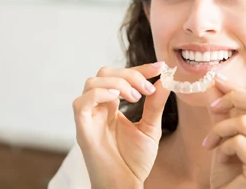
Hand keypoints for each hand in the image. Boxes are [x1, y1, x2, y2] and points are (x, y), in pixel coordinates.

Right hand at [71, 62, 171, 187]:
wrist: (125, 185)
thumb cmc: (134, 161)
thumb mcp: (150, 128)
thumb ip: (155, 105)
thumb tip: (164, 80)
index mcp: (112, 107)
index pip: (120, 77)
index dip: (139, 69)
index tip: (160, 67)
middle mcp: (98, 109)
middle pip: (104, 74)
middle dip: (129, 74)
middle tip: (147, 89)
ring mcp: (89, 118)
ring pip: (92, 82)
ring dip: (117, 83)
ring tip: (136, 97)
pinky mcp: (82, 129)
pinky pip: (81, 102)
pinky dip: (100, 94)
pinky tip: (118, 99)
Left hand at [205, 76, 245, 188]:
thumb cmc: (230, 179)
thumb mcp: (228, 140)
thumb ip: (227, 115)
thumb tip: (218, 83)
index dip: (239, 90)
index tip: (217, 81)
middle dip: (233, 98)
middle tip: (213, 106)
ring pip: (244, 122)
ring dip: (219, 130)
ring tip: (210, 144)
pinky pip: (238, 141)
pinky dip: (222, 145)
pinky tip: (217, 157)